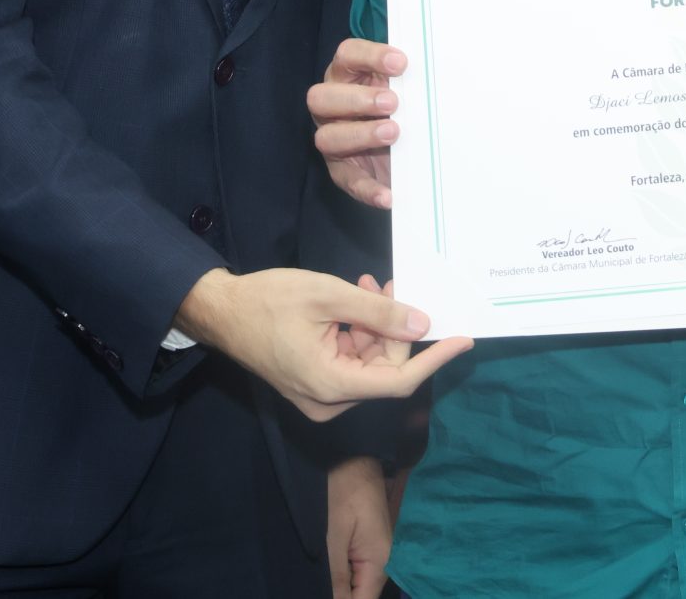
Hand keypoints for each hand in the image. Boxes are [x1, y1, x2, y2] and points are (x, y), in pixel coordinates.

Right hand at [173, 267, 469, 421]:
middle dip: (394, 327)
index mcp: (331, 385)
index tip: (464, 339)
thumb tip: (421, 325)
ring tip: (365, 286)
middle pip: (384, 368)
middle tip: (386, 285)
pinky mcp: (314, 385)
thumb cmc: (269, 301)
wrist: (221, 311)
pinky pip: (351, 361)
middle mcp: (329, 401)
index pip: (398, 381)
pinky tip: (352, 303)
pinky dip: (358, 333)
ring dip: (375, 326)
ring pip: (369, 362)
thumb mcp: (329, 297)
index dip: (434, 359)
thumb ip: (378, 312)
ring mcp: (320, 396)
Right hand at [311, 38, 408, 207]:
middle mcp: (332, 105)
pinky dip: (368, 189)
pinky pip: (348, 181)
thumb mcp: (406, 89)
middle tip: (392, 103)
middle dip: (358, 99)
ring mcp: (333, 138)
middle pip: (322, 97)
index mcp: (347, 75)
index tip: (401, 64)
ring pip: (327, 137)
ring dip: (360, 135)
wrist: (406, 147)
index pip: (347, 55)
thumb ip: (411, 80)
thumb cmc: (404, 105)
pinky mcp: (342, 170)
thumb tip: (438, 69)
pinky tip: (389, 195)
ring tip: (393, 133)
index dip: (370, 56)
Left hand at [327, 452, 391, 598]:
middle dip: (337, 592)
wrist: (349, 455)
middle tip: (315, 576)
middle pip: (359, 594)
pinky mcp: (365, 543)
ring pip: (354, 583)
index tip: (316, 591)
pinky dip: (336, 571)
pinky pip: (352, 569)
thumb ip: (335, 577)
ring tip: (316, 571)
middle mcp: (383, 561)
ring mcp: (374, 552)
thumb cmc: (341, 491)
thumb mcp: (333, 537)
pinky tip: (321, 564)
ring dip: (334, 583)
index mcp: (380, 562)